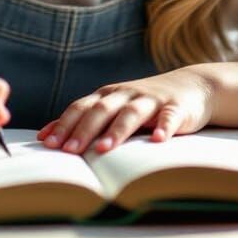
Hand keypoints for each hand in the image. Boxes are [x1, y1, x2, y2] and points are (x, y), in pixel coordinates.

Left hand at [36, 67, 214, 153]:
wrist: (192, 86)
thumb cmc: (144, 103)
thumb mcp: (113, 107)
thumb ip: (83, 120)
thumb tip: (45, 136)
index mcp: (107, 95)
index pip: (81, 107)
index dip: (64, 124)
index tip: (48, 144)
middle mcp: (126, 94)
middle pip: (101, 110)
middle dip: (84, 130)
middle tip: (70, 151)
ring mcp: (151, 99)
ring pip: (131, 114)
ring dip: (117, 131)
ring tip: (104, 150)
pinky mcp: (176, 108)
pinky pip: (169, 117)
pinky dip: (163, 127)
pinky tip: (158, 140)